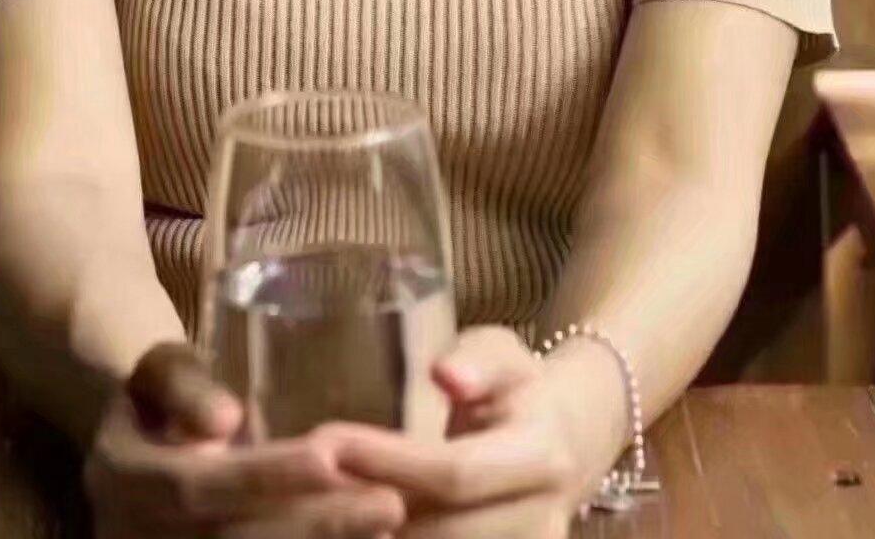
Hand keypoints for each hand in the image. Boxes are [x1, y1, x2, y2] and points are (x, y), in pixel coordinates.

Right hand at [81, 340, 408, 536]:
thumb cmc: (157, 401)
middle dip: (317, 527)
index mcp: (127, 484)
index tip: (330, 456)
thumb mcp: (155, 374)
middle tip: (389, 505)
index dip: (264, 477)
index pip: (200, 490)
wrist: (125, 461)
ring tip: (388, 528)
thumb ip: (182, 386)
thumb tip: (225, 418)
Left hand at [316, 326, 587, 536]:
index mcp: (539, 457)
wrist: (566, 443)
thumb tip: (445, 374)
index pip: (456, 473)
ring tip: (319, 511)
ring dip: (372, 538)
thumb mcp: (502, 354)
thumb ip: (476, 360)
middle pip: (441, 534)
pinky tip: (351, 528)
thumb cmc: (517, 388)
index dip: (390, 463)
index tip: (329, 443)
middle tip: (307, 484)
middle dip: (367, 511)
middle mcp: (539, 520)